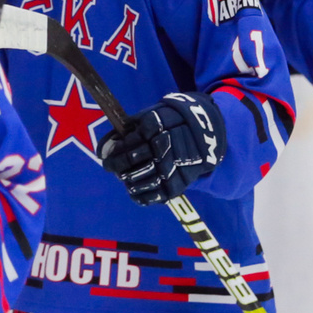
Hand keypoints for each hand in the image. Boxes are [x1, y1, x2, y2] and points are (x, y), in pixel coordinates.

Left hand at [98, 91, 224, 204]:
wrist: (207, 132)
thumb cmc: (171, 122)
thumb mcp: (152, 115)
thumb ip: (130, 128)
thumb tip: (105, 147)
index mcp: (157, 125)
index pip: (129, 143)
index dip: (116, 151)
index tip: (107, 155)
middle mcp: (166, 144)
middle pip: (134, 160)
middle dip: (118, 165)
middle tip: (110, 166)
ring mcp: (174, 164)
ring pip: (144, 178)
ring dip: (129, 180)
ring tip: (124, 178)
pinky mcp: (181, 182)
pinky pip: (158, 195)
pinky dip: (143, 197)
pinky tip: (134, 193)